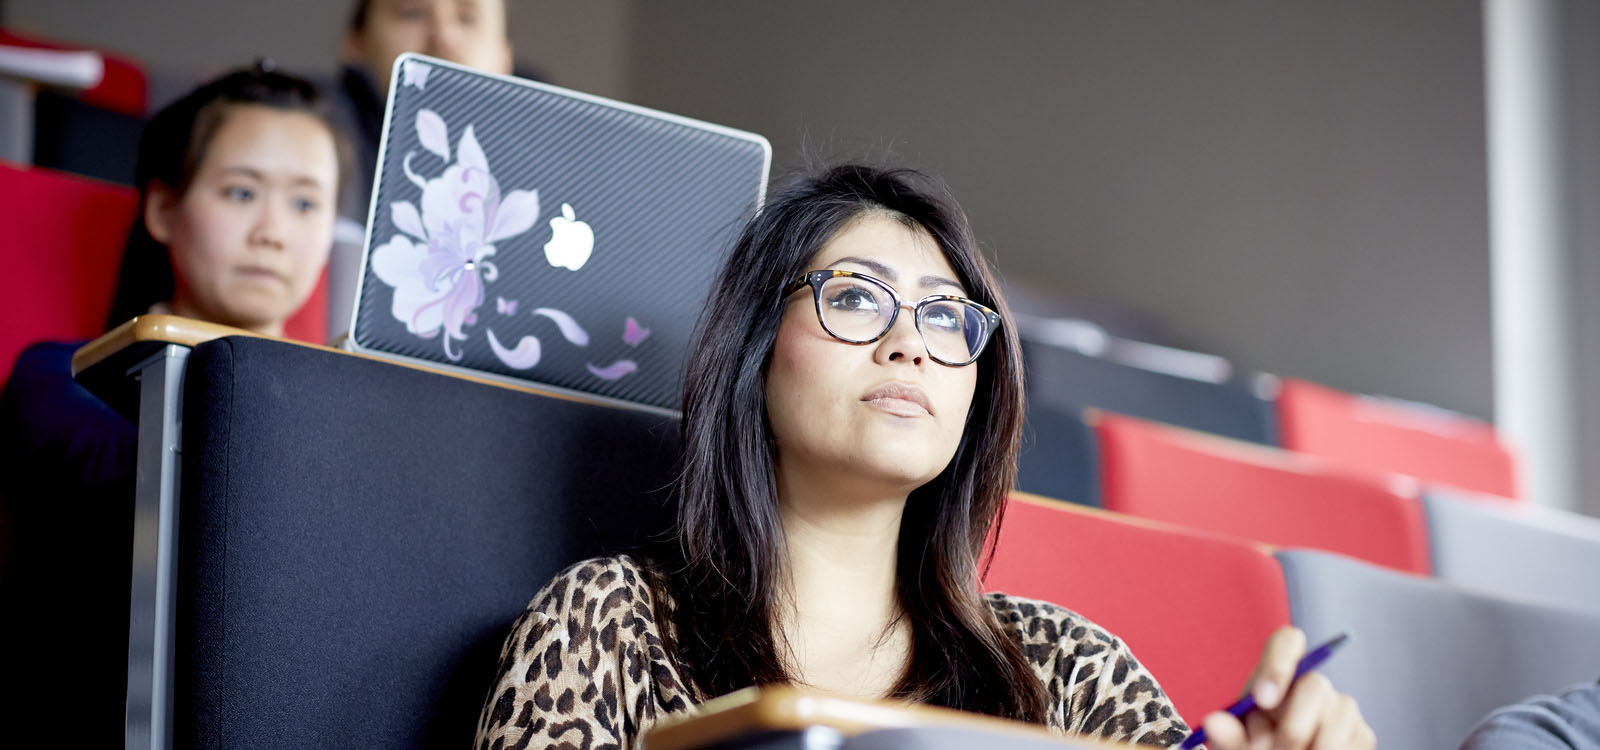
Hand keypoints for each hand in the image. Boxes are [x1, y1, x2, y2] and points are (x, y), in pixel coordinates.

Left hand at [1198, 626, 1374, 749]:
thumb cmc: (1253, 748)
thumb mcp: (1236, 742)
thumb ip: (1227, 733)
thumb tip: (1214, 723)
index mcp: (1276, 674)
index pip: (1289, 640)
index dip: (1279, 664)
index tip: (1262, 700)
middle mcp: (1312, 682)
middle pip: (1315, 684)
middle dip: (1294, 726)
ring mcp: (1341, 706)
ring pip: (1339, 715)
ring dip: (1312, 746)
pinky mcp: (1361, 732)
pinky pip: (1354, 739)